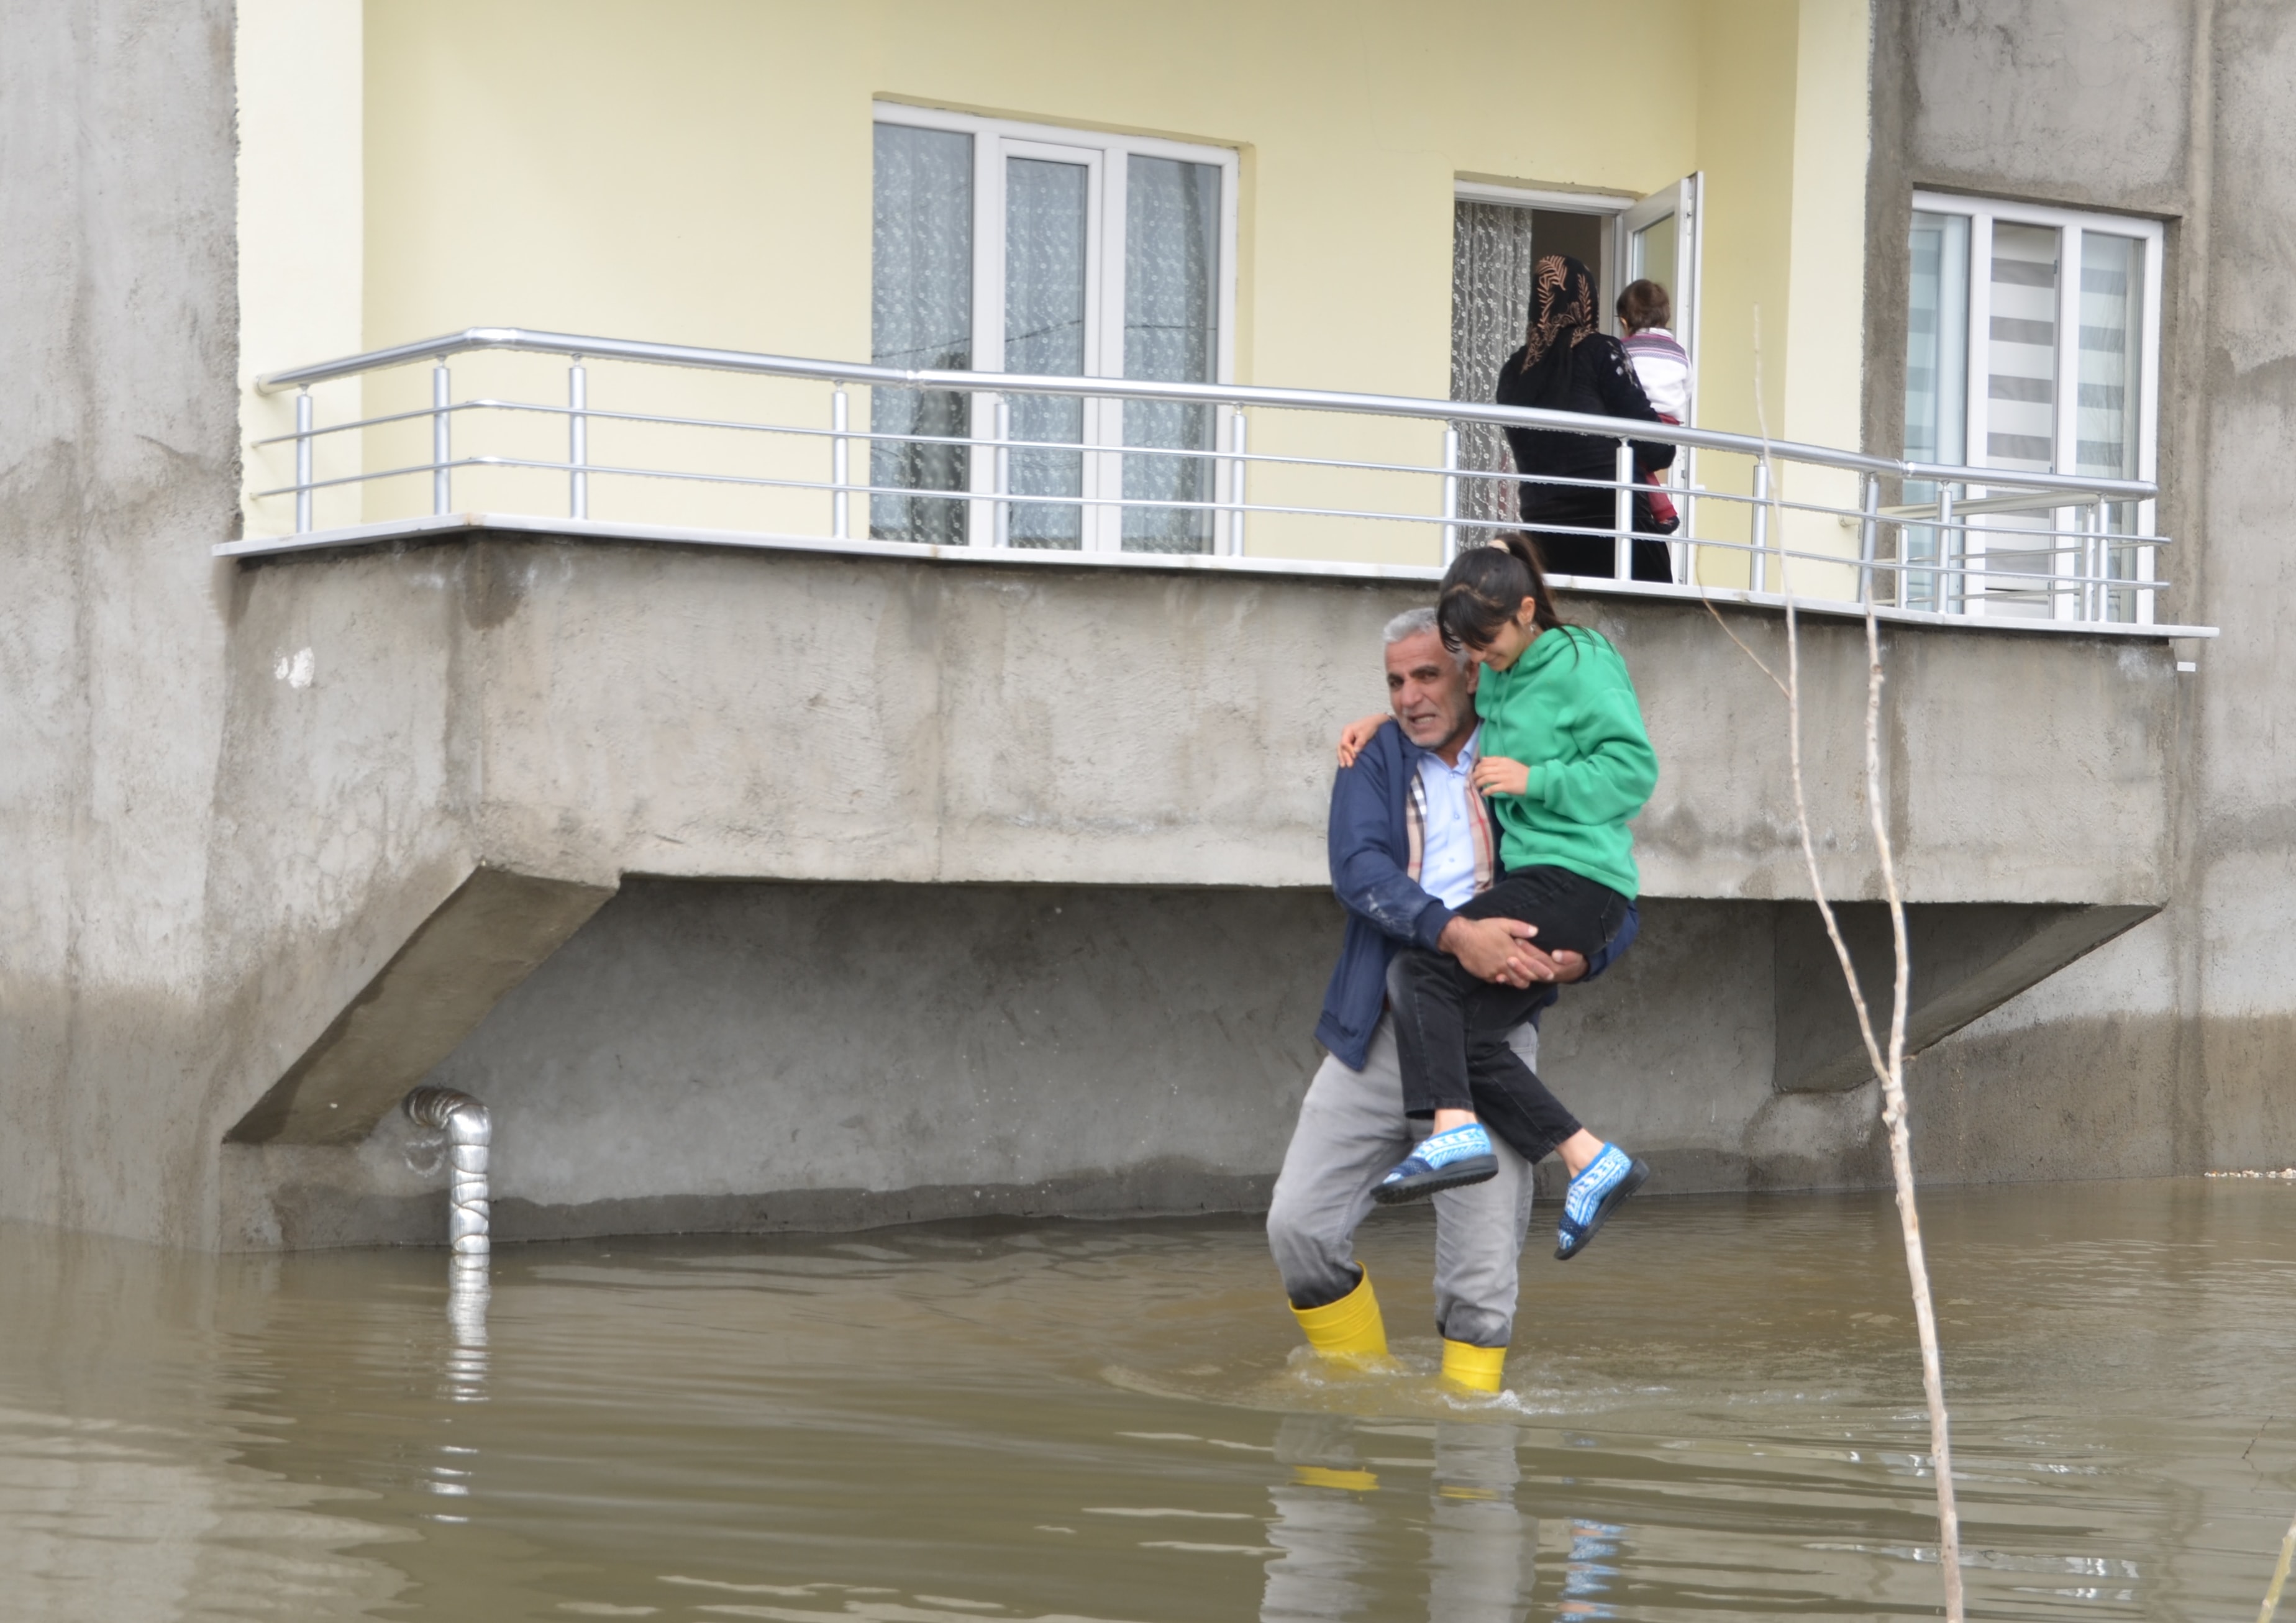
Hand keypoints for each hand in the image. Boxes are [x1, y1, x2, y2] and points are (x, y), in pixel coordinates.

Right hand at [1335, 713, 1386, 767]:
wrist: (1376, 721)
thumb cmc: (1370, 726)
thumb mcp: (1365, 733)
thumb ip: (1360, 742)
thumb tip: (1355, 752)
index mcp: (1347, 731)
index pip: (1344, 743)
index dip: (1349, 751)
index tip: (1355, 757)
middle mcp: (1345, 735)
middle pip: (1340, 747)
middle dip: (1344, 756)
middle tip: (1348, 765)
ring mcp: (1347, 738)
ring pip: (1341, 749)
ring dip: (1343, 757)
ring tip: (1344, 766)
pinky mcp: (1351, 741)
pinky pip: (1345, 749)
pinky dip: (1345, 755)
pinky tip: (1345, 762)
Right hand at [1438, 918, 1591, 987]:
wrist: (1461, 938)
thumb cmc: (1483, 929)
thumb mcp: (1503, 924)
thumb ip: (1520, 928)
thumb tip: (1536, 931)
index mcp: (1511, 952)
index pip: (1531, 965)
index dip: (1542, 970)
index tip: (1551, 974)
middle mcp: (1505, 965)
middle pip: (1524, 978)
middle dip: (1534, 978)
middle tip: (1542, 978)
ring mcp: (1495, 972)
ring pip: (1512, 982)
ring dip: (1520, 981)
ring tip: (1526, 979)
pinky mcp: (1486, 976)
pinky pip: (1499, 981)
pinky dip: (1506, 980)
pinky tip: (1508, 976)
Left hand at [1469, 755, 1529, 796]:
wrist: (1533, 780)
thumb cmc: (1520, 772)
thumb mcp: (1509, 762)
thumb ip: (1496, 760)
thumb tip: (1482, 759)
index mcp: (1502, 760)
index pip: (1485, 762)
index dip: (1477, 767)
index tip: (1475, 772)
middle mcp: (1502, 767)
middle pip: (1483, 770)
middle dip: (1475, 776)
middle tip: (1473, 780)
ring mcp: (1504, 777)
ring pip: (1485, 779)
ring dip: (1478, 783)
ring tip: (1477, 786)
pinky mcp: (1506, 786)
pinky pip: (1492, 789)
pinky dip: (1486, 791)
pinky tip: (1483, 794)